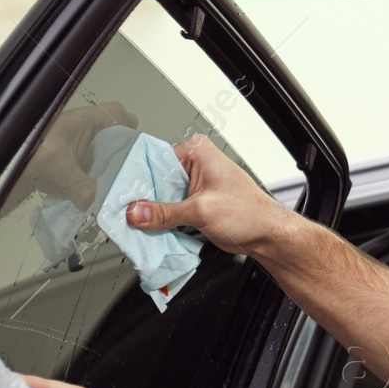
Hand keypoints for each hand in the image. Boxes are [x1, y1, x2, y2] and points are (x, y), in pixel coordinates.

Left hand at [5, 101, 137, 211]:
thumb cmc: (29, 151)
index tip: (134, 153)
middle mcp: (83, 129)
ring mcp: (74, 145)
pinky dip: (94, 179)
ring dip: (109, 169)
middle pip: (114, 135)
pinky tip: (95, 195)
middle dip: (122, 154)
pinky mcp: (66, 161)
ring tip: (115, 189)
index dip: (130, 130)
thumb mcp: (55, 167)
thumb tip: (96, 202)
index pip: (119, 113)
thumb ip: (78, 184)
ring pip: (103, 152)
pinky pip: (89, 166)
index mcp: (85, 120)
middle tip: (126, 176)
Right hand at [124, 134, 288, 255]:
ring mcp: (193, 186)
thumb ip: (165, 213)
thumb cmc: (249, 212)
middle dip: (144, 201)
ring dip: (152, 214)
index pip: (155, 161)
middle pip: (156, 181)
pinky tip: (151, 232)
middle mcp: (194, 165)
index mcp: (197, 152)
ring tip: (136, 226)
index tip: (122, 196)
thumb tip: (136, 212)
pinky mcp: (194, 204)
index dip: (138, 180)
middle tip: (126, 216)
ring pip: (161, 198)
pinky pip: (170, 211)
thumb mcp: (201, 210)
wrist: (267, 235)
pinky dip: (162, 223)